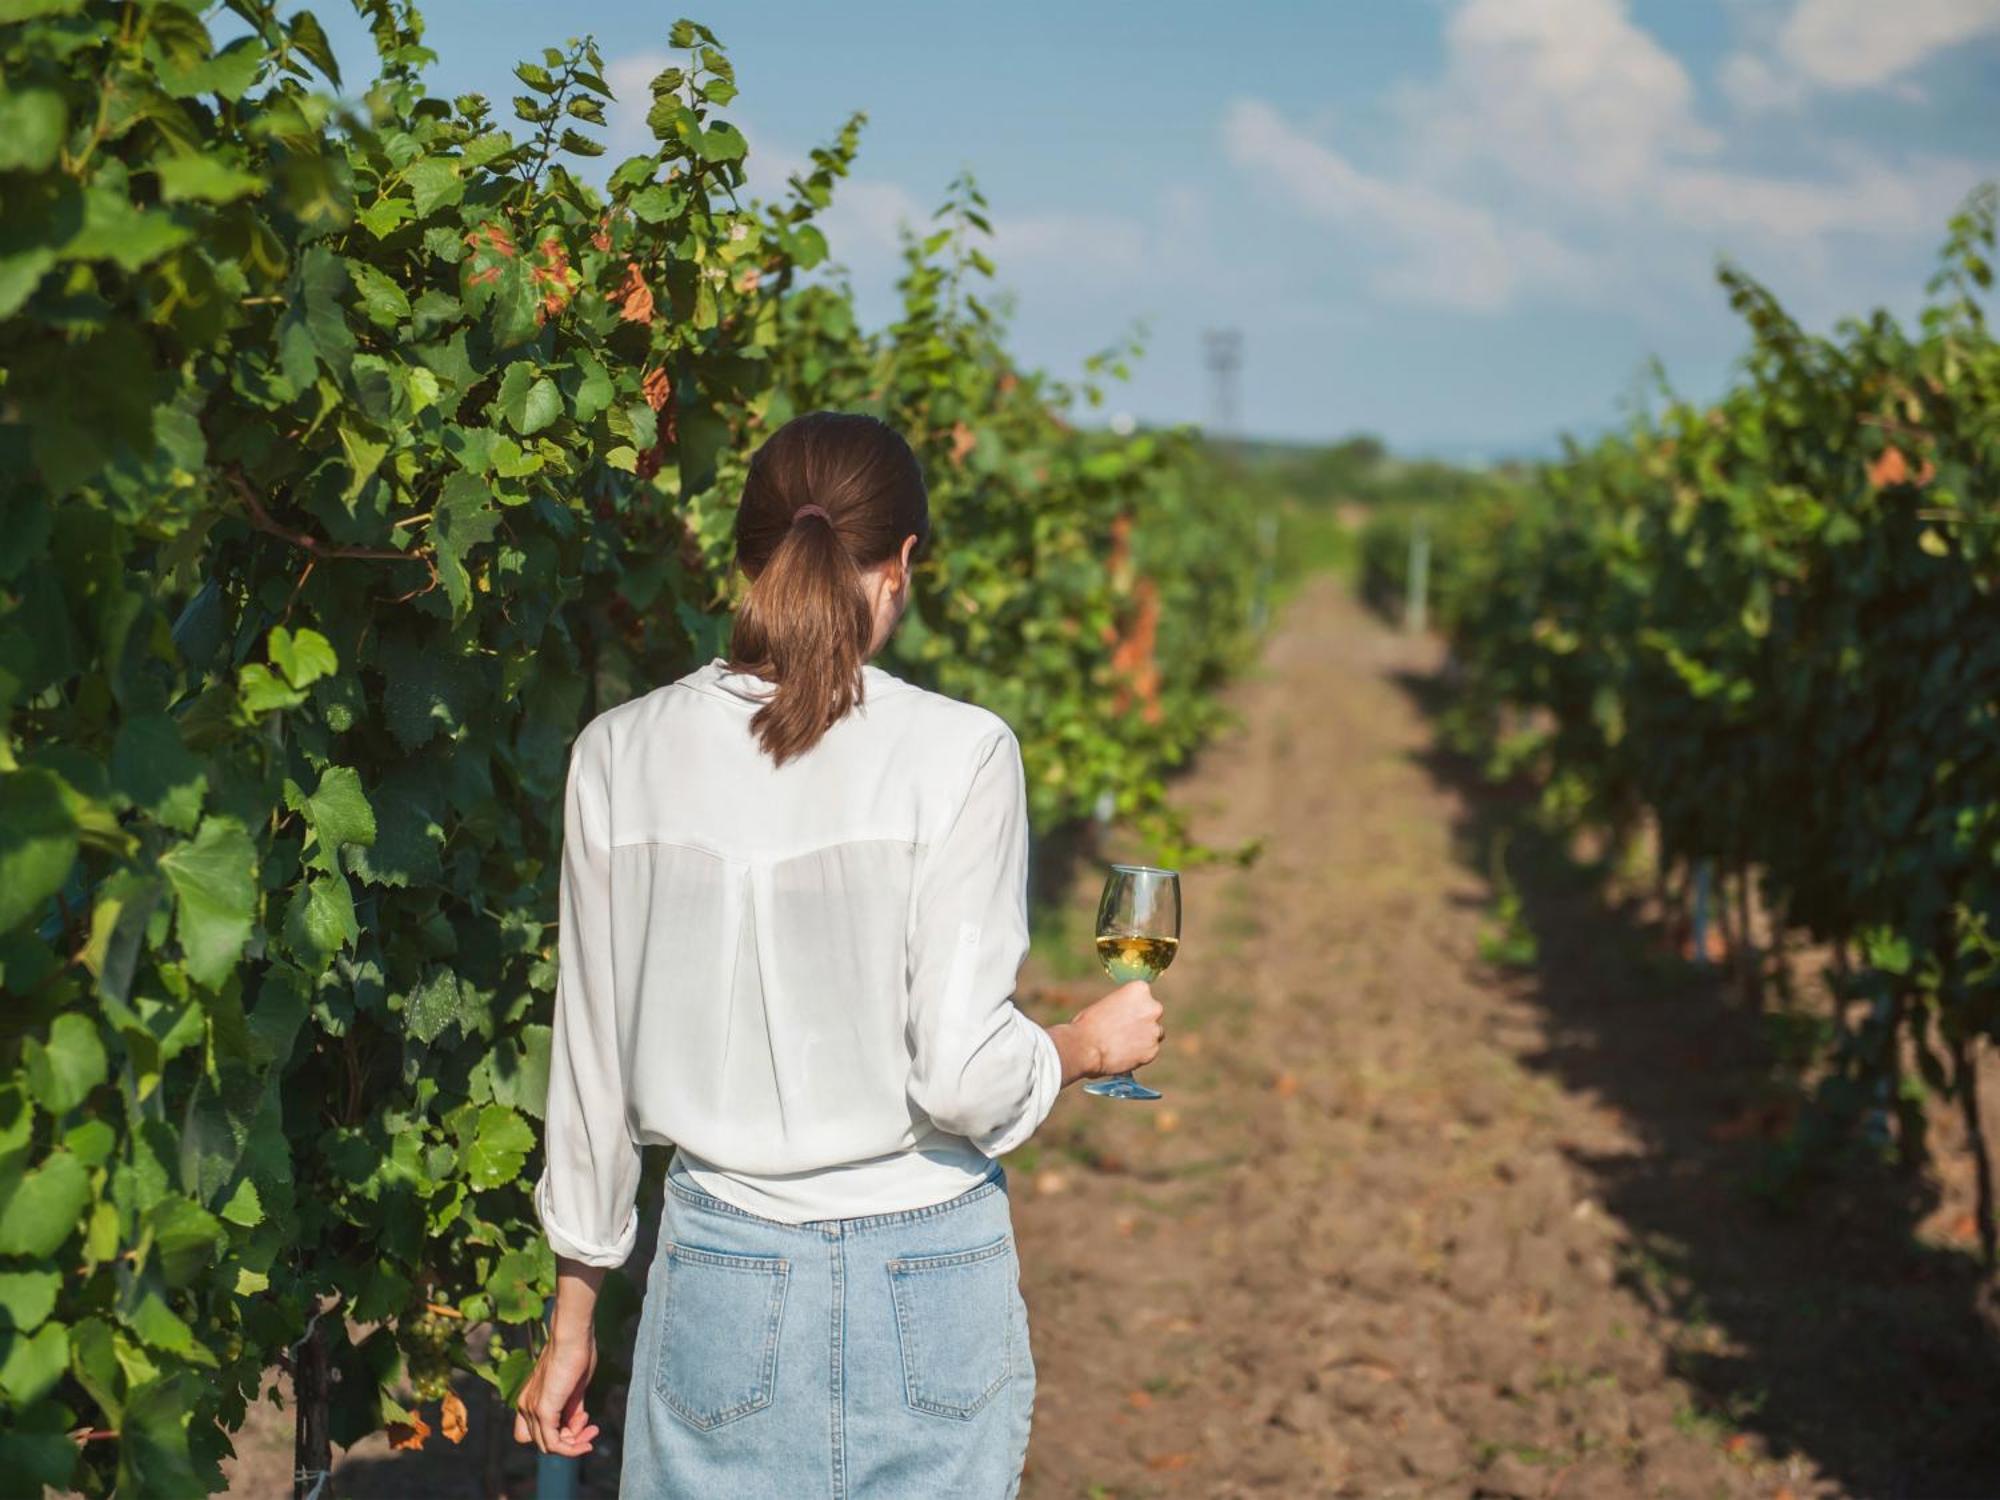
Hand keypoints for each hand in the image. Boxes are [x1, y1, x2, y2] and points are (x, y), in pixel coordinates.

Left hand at [513, 1326, 598, 1456]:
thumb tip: (577, 1426)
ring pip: (547, 1446)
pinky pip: (553, 1443)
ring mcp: (532, 1409)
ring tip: (591, 1432)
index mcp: (531, 1399)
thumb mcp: (575, 1387)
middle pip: (543, 1441)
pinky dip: (570, 1448)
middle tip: (591, 1430)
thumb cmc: (576, 1353)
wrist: (572, 1336)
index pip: (540, 1430)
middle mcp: (525, 1406)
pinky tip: (586, 1440)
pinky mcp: (542, 1411)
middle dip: (570, 1440)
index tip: (586, 1419)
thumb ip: (572, 1408)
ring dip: (573, 1445)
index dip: (563, 1432)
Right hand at [1070, 980, 1163, 1076]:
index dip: (1133, 1005)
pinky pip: (1150, 1051)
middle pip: (1152, 1013)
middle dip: (1142, 1021)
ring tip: (1123, 1044)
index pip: (1143, 994)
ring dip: (1143, 1038)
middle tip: (1125, 1030)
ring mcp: (1154, 1030)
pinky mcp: (1153, 1050)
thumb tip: (1128, 1015)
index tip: (1125, 1012)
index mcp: (1140, 990)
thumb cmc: (1089, 1024)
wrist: (1085, 1048)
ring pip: (1154, 1033)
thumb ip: (1123, 1006)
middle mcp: (1153, 1007)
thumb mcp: (1106, 1003)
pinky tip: (1124, 1055)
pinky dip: (1140, 1054)